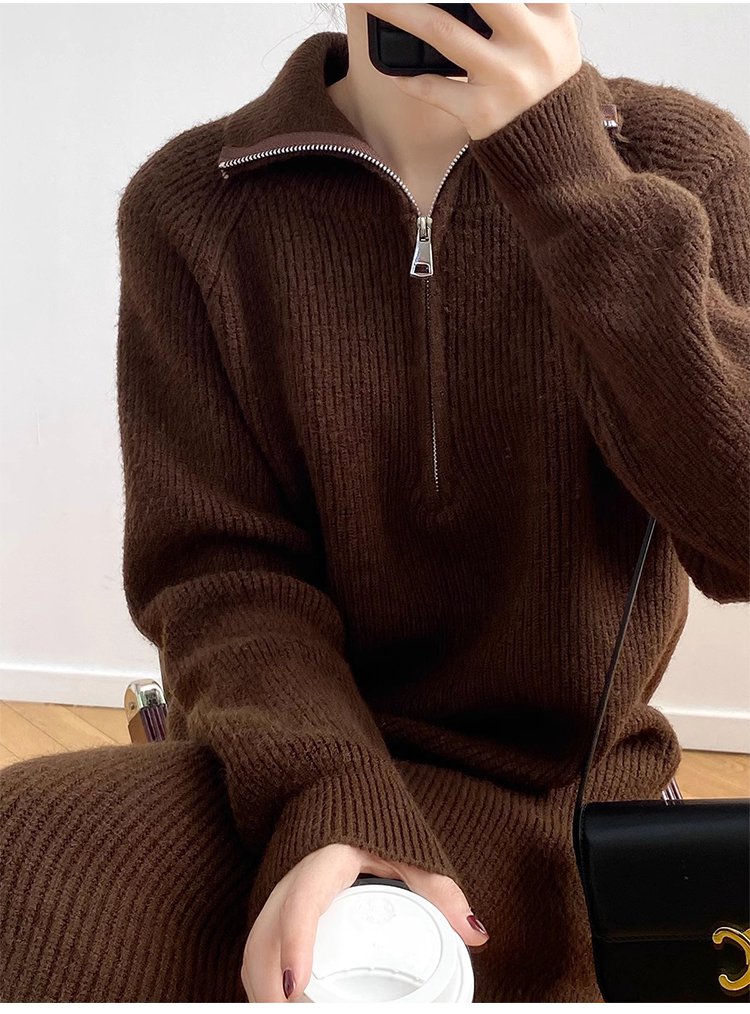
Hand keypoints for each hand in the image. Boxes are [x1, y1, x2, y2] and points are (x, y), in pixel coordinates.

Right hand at [241, 842, 489, 1001]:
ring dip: (262, 986)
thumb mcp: (408, 851)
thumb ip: (439, 888)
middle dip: (270, 985)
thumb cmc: (373, 822)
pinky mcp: (274, 906)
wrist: (336, 790)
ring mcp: (277, 893)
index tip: (296, 984)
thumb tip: (476, 932)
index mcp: (324, 862)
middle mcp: (291, 880)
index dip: (296, 944)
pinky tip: (278, 1000)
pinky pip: (257, 946)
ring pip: (254, 947)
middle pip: (265, 938)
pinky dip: (261, 977)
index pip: (302, 904)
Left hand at [361, 3, 581, 139]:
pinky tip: (392, 71)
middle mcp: (530, 44)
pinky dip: (410, 79)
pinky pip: (435, 90)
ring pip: (442, 31)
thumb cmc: (547, 79)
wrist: (556, 148)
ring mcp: (504, 79)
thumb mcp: (554, 31)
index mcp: (550, 15)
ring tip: (370, 1)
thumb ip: (528, 2)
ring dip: (399, 12)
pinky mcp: (482, 112)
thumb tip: (473, 1)